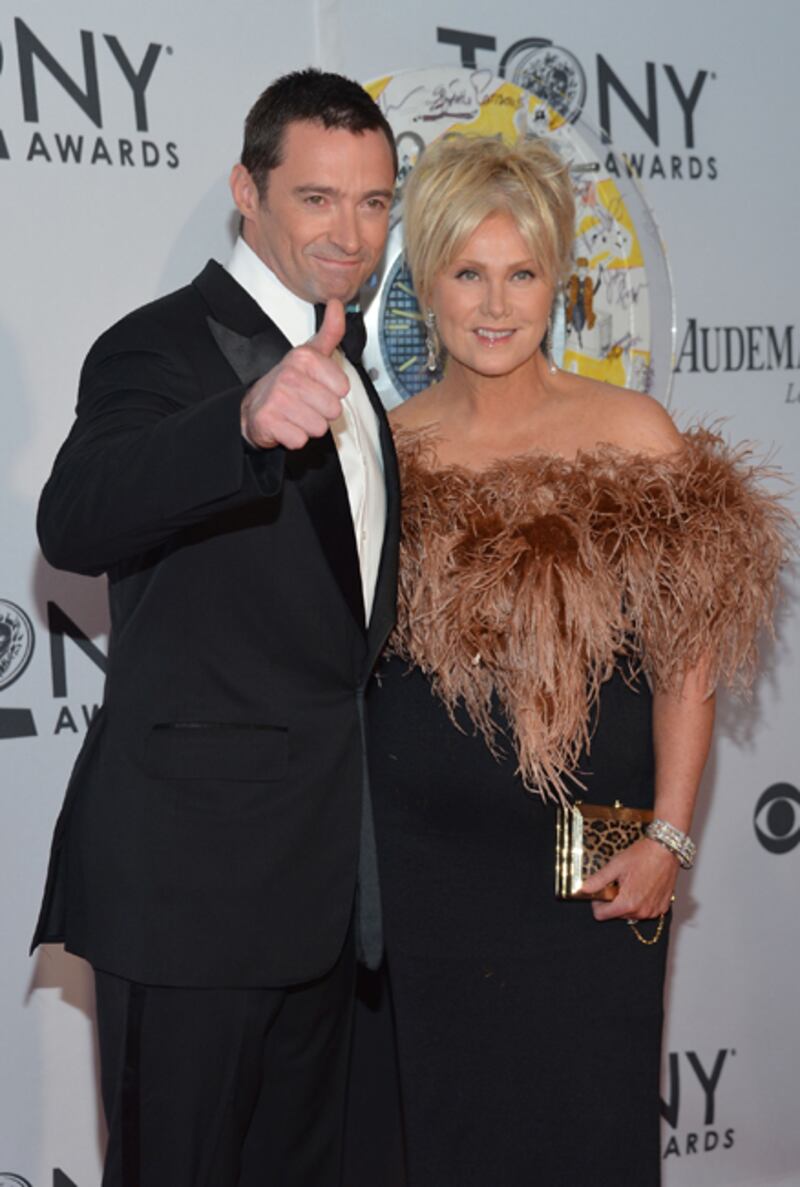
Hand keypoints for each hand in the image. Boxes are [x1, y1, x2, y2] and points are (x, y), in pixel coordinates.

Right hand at [241, 300, 349, 449]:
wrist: (254, 407)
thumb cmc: (288, 382)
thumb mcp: (310, 354)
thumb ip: (330, 331)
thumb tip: (337, 303)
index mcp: (304, 358)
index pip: (343, 388)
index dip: (333, 392)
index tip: (317, 387)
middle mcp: (289, 375)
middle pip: (333, 410)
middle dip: (322, 412)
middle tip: (306, 404)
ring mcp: (277, 398)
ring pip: (319, 427)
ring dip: (309, 426)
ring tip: (296, 415)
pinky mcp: (268, 421)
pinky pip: (300, 440)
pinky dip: (294, 438)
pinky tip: (285, 425)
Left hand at [580, 837, 678, 921]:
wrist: (666, 849)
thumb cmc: (642, 856)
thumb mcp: (615, 865)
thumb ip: (598, 880)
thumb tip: (583, 889)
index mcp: (627, 903)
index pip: (601, 915)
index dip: (597, 903)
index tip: (601, 891)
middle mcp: (642, 912)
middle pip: (616, 914)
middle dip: (614, 901)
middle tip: (619, 882)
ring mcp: (653, 911)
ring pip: (631, 914)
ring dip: (628, 901)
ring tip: (632, 882)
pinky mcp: (663, 908)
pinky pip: (645, 910)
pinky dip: (641, 901)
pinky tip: (644, 886)